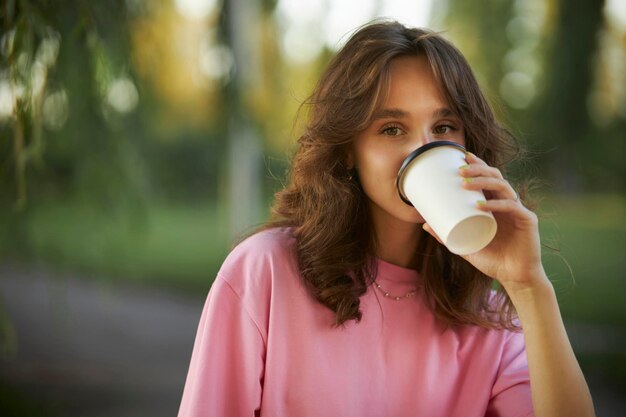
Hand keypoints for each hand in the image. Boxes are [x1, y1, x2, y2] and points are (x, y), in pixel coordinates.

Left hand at [422, 152, 546, 291]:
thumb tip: (424, 224)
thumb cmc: (492, 260)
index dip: (477, 164)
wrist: (515, 278)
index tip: (460, 156)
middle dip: (478, 169)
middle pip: (495, 176)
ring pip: (503, 187)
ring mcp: (519, 210)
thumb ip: (447, 235)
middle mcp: (508, 203)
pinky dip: (495, 204)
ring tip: (465, 183)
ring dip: (484, 182)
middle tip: (459, 170)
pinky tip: (481, 205)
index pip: (488, 177)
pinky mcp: (528, 220)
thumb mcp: (465, 246)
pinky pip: (512, 207)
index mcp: (496, 204)